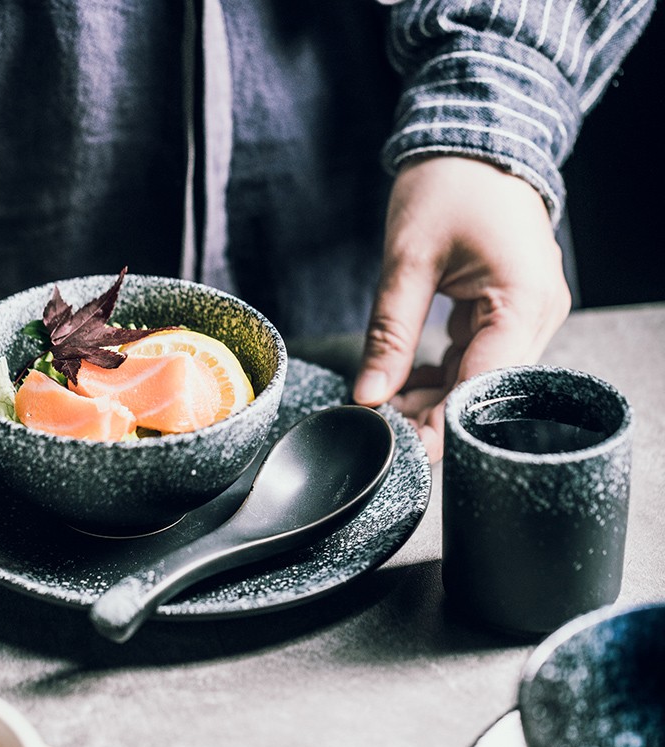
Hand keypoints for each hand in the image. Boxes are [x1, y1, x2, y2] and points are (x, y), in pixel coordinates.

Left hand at [353, 157, 570, 461]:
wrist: (476, 138)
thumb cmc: (448, 185)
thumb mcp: (408, 262)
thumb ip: (389, 334)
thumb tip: (369, 395)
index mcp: (523, 302)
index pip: (483, 388)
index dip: (441, 425)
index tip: (400, 448)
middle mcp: (538, 315)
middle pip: (486, 392)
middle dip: (433, 415)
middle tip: (381, 427)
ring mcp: (528, 314)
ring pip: (480, 379)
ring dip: (434, 396)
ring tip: (385, 403)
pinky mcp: (510, 310)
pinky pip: (478, 357)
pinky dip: (443, 373)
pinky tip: (406, 380)